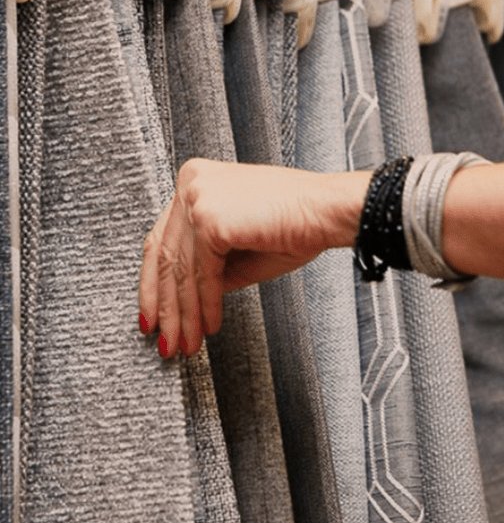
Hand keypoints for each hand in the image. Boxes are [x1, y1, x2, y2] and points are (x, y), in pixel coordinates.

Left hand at [138, 158, 367, 357]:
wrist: (328, 212)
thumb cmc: (301, 223)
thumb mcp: (246, 249)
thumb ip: (215, 267)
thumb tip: (194, 298)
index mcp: (197, 180)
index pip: (164, 237)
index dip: (155, 280)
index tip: (155, 310)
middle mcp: (191, 183)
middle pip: (165, 255)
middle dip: (165, 305)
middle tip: (165, 337)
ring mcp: (197, 199)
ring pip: (181, 270)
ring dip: (184, 314)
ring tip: (186, 342)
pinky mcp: (209, 220)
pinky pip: (202, 275)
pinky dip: (205, 306)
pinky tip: (209, 325)